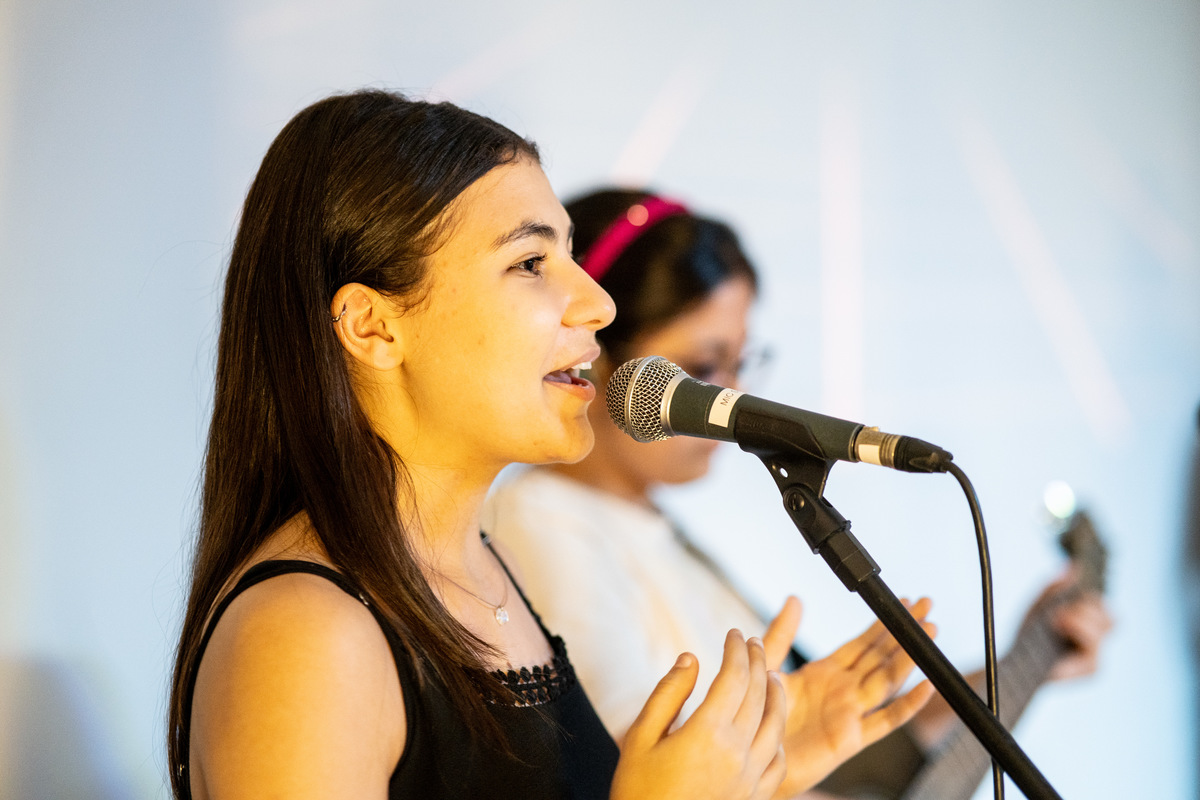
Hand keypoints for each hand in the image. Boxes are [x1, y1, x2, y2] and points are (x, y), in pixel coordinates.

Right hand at [610, 630, 787, 799]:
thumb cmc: (638, 792)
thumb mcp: (639, 738)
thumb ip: (668, 694)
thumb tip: (691, 659)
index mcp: (708, 732)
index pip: (734, 676)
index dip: (736, 649)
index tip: (734, 633)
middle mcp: (738, 752)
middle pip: (758, 693)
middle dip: (757, 660)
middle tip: (753, 642)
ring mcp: (751, 777)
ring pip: (775, 724)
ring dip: (775, 693)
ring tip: (771, 673)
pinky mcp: (754, 797)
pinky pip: (777, 760)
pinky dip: (777, 735)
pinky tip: (771, 726)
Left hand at [761, 596, 936, 797]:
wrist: (749, 755)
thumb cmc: (755, 715)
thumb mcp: (766, 664)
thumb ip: (782, 633)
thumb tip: (794, 599)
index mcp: (824, 672)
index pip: (862, 643)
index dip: (882, 624)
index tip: (903, 603)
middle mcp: (842, 690)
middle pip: (881, 656)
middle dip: (903, 632)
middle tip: (926, 607)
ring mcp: (849, 713)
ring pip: (887, 681)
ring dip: (910, 658)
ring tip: (929, 633)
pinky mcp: (851, 738)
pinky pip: (886, 721)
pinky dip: (908, 705)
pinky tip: (926, 686)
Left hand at [1024, 570, 1112, 680]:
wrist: (1016, 663)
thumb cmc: (1028, 635)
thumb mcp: (1039, 606)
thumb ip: (1055, 587)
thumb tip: (1072, 566)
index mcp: (1086, 625)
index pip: (1102, 606)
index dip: (1091, 597)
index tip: (1068, 596)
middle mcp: (1095, 641)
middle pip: (1112, 616)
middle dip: (1088, 607)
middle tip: (1062, 610)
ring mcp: (1096, 654)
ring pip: (1106, 626)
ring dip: (1082, 617)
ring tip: (1058, 619)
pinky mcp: (1093, 668)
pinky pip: (1095, 646)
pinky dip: (1079, 632)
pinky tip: (1061, 629)